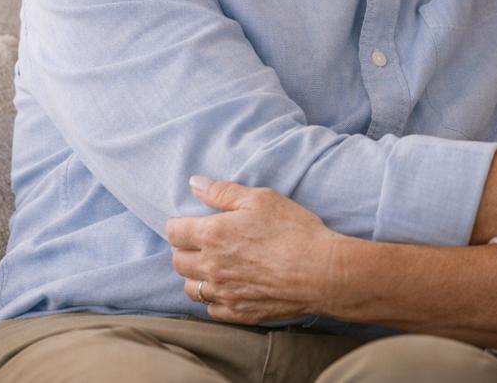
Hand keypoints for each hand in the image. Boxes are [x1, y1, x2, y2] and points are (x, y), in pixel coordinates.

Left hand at [166, 177, 342, 324]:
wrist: (321, 272)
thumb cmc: (294, 230)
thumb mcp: (261, 199)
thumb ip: (223, 192)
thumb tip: (194, 183)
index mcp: (212, 235)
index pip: (174, 231)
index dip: (180, 225)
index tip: (191, 222)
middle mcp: (210, 266)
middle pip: (178, 261)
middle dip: (185, 250)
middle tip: (203, 243)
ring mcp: (223, 293)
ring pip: (190, 288)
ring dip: (196, 276)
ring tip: (213, 267)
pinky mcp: (238, 312)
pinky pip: (211, 308)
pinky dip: (214, 298)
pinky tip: (228, 288)